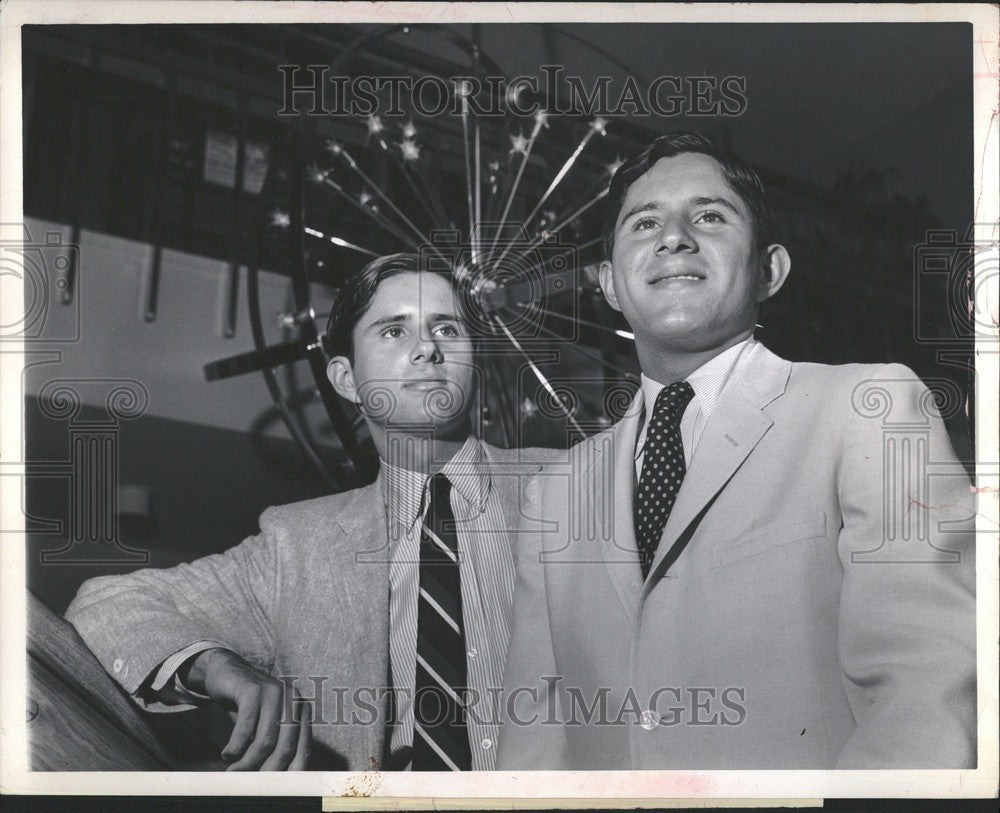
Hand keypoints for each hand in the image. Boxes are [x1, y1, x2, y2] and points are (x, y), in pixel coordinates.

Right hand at [180, 648, 310, 770]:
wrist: (228, 673)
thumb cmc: (250, 707)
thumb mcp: (268, 725)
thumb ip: (277, 745)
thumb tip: (278, 782)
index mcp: (302, 710)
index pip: (303, 749)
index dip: (290, 772)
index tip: (274, 788)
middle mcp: (293, 699)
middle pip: (286, 747)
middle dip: (267, 771)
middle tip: (248, 783)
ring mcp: (274, 692)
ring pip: (265, 740)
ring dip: (247, 762)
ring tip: (233, 771)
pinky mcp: (253, 689)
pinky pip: (246, 727)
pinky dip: (235, 746)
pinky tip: (227, 754)